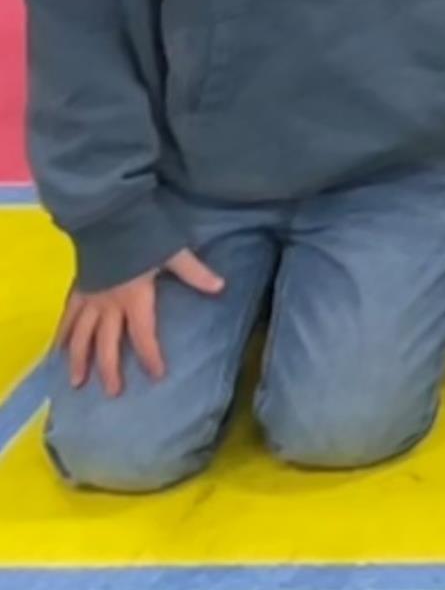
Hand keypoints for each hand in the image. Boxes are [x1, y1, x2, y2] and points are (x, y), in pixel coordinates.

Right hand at [60, 251, 220, 396]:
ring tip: (77, 383)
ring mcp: (89, 299)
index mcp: (135, 298)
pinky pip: (66, 319)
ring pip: (80, 337)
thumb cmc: (144, 235)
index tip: (157, 375)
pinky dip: (61, 336)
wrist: (108, 218)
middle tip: (114, 392)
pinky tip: (57, 351)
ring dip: (79, 361)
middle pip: (107, 343)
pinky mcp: (77, 290)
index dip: (151, 355)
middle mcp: (108, 305)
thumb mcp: (174, 253)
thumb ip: (195, 273)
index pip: (144, 334)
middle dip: (110, 369)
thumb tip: (220, 287)